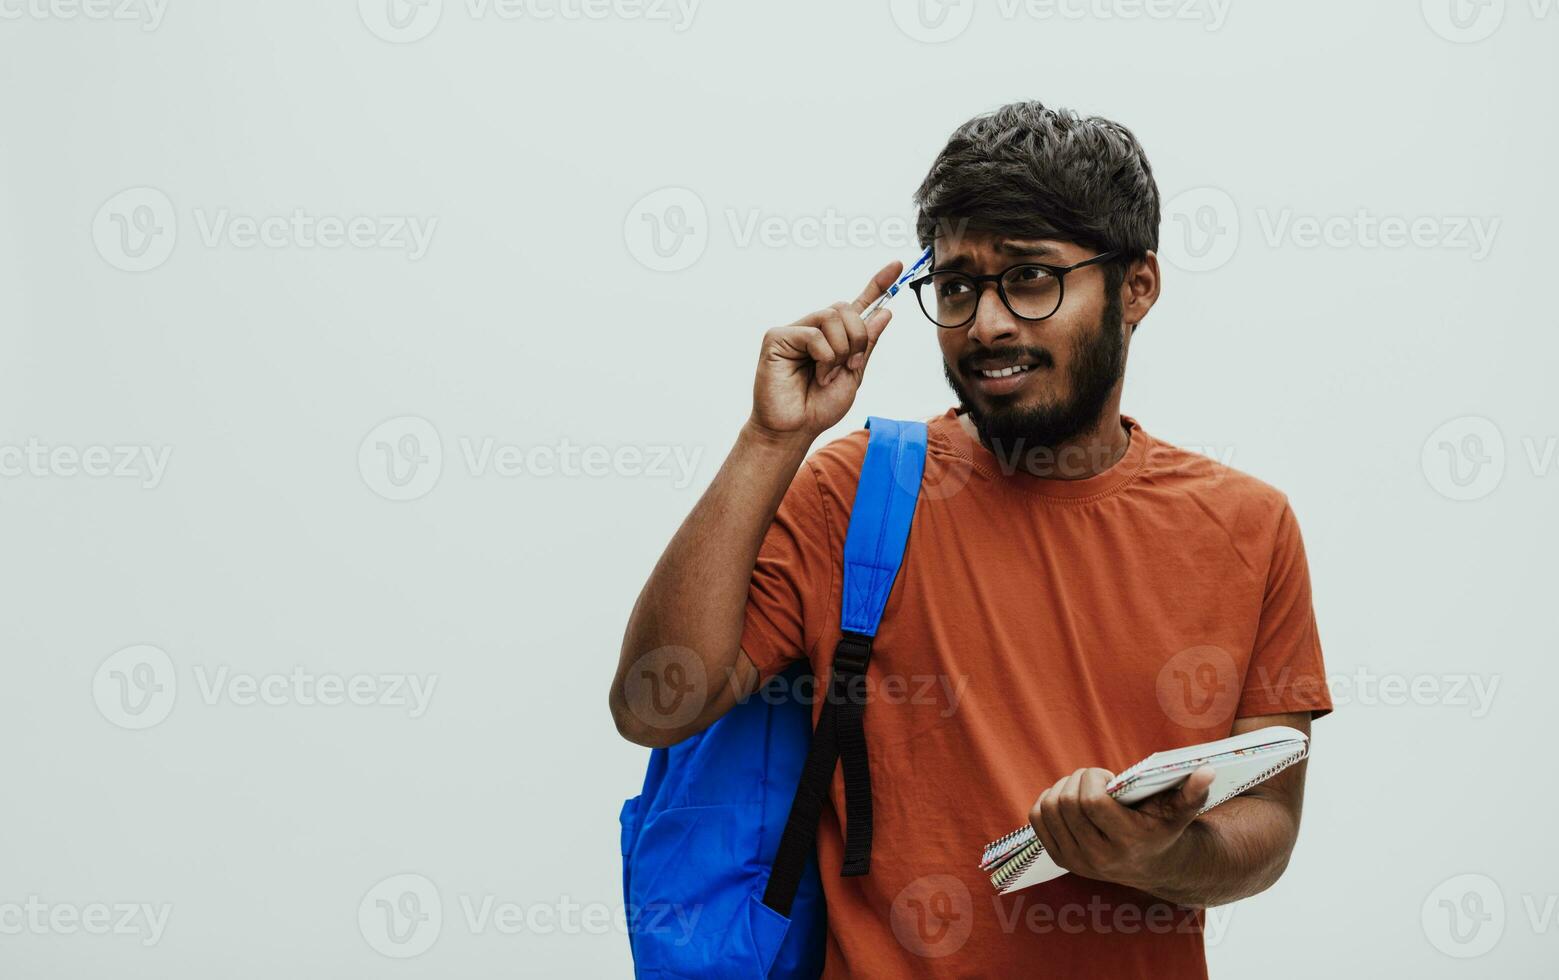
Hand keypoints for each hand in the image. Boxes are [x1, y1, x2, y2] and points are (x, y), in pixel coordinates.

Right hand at [747, 261, 902, 443]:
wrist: (795, 430)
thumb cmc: (819, 407)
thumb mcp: (854, 374)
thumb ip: (867, 343)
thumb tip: (885, 312)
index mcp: (834, 337)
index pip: (858, 304)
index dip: (878, 284)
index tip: (897, 265)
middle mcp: (814, 328)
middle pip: (845, 307)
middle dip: (857, 337)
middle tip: (850, 365)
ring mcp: (795, 330)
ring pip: (831, 316)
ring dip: (840, 350)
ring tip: (827, 375)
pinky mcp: (777, 337)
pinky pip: (814, 333)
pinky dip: (824, 357)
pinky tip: (817, 375)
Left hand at [1028, 766, 1215, 891]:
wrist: (1152, 866)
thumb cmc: (1163, 828)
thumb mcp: (1180, 812)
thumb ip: (1194, 792)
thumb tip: (1208, 770)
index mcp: (1126, 842)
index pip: (1090, 803)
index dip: (1093, 780)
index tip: (1108, 777)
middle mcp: (1097, 857)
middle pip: (1066, 803)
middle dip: (1078, 780)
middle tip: (1095, 780)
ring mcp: (1076, 861)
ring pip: (1048, 809)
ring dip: (1061, 788)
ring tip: (1082, 789)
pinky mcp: (1060, 859)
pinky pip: (1037, 820)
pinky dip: (1046, 802)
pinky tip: (1067, 800)